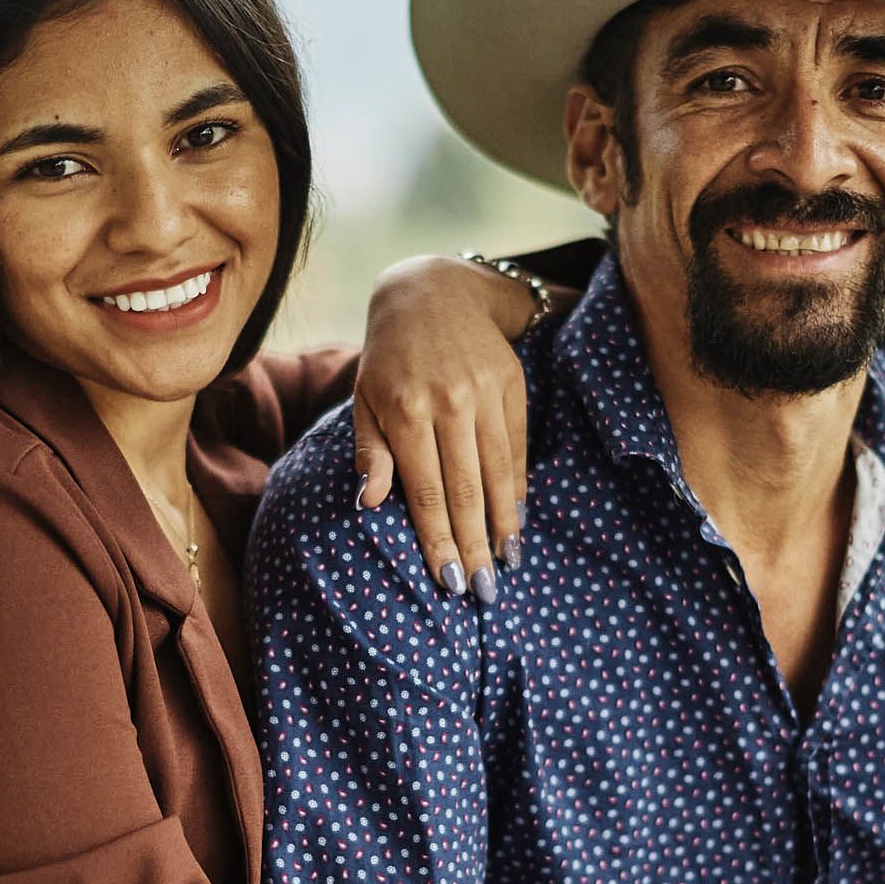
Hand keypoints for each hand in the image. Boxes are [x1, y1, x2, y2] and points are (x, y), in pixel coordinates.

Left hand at [353, 255, 538, 594]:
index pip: (426, 492)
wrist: (434, 293)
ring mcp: (485, 393)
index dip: (438, 540)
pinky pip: (517, 447)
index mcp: (406, 412)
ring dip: (505, 523)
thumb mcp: (365, 398)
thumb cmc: (389, 358)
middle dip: (475, 545)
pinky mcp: (512, 385)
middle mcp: (450, 404)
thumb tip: (368, 502)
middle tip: (482, 590)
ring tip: (507, 562)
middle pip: (467, 491)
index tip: (446, 579)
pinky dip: (518, 486)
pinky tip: (518, 518)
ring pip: (499, 473)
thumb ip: (370, 450)